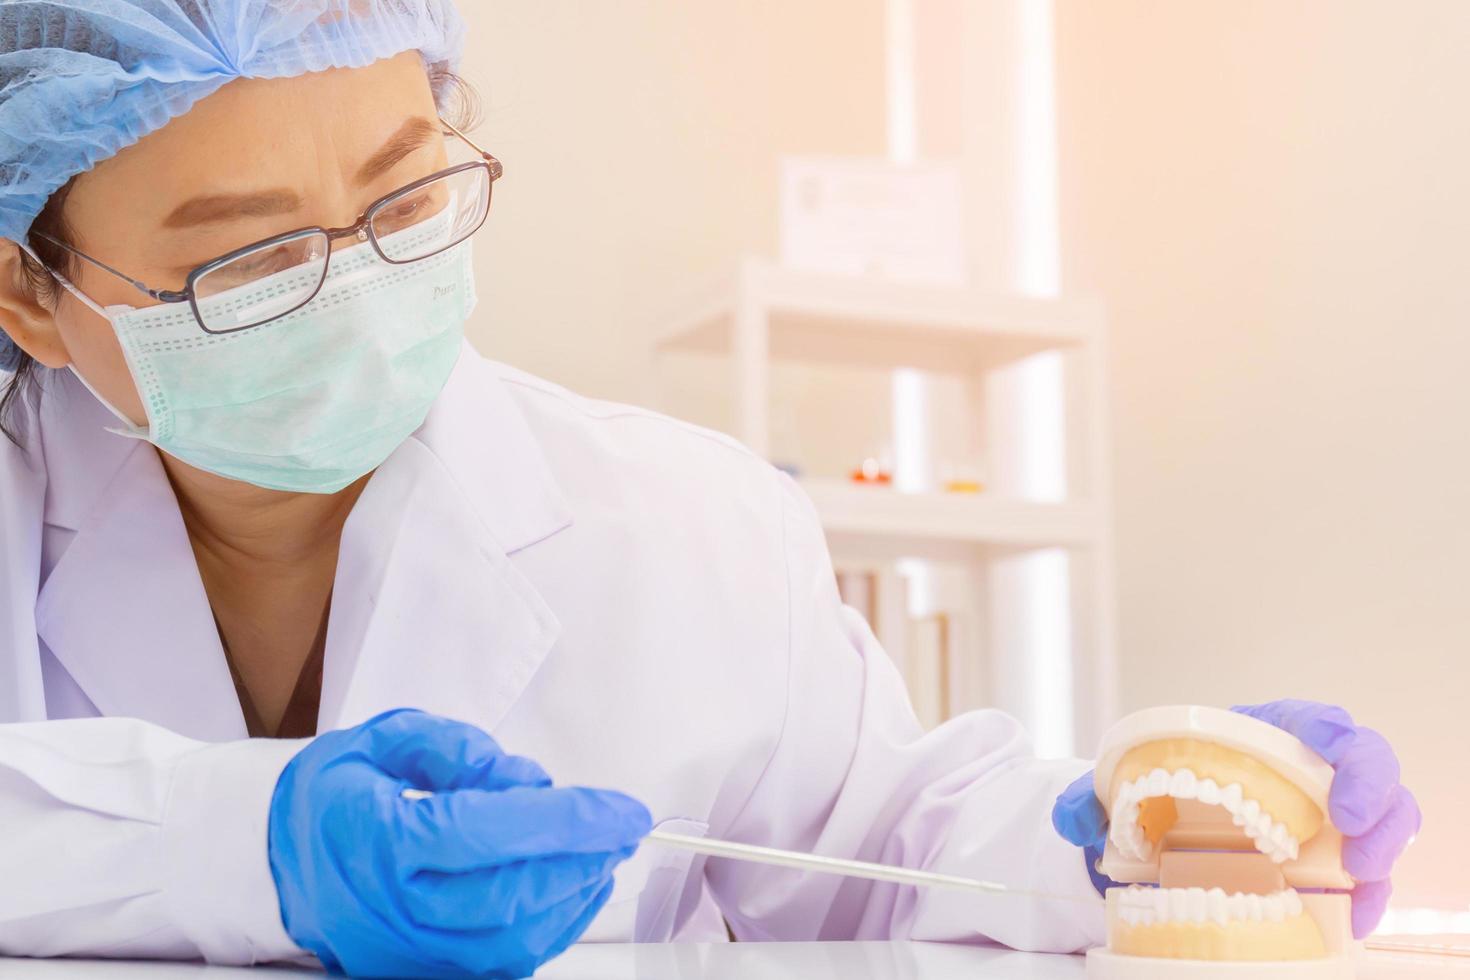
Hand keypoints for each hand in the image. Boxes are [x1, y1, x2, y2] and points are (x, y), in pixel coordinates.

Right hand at [268, 708, 651, 978]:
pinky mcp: (419, 971)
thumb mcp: (383, 741)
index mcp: (376, 841)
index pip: (486, 833)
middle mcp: (390, 909)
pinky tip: (576, 889)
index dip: (565, 821)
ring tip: (606, 852)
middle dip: (582, 860)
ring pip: (512, 940)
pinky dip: (552, 928)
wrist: (275, 858)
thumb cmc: (333, 795)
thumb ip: (453, 749)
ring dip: (575, 896)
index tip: (620, 809)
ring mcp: (405, 952)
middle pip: (508, 896)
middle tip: (624, 827)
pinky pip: (502, 962)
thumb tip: (521, 778)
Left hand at [1051, 700, 1420, 938]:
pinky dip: (1372, 893)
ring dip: (1385, 842)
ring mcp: (1324, 813)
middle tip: (1355, 837)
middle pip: (1367, 760)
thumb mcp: (1111, 792)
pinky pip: (1371, 871)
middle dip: (1376, 793)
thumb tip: (1076, 818)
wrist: (1152, 835)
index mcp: (1256, 732)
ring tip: (1361, 878)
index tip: (1330, 772)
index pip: (1311, 718)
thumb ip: (1086, 798)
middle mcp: (1302, 767)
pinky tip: (1353, 917)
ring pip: (1386, 811)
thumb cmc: (1149, 794)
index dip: (1335, 738)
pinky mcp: (1331, 858)